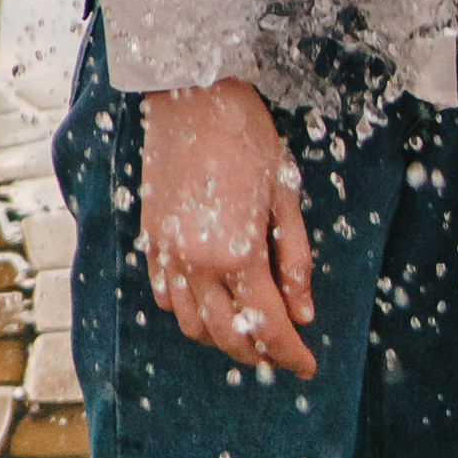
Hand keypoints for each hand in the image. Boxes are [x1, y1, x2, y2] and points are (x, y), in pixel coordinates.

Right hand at [138, 81, 314, 378]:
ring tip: (248, 331)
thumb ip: (294, 259)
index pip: (268, 327)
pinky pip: (165, 297)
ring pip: (192, 325)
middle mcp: (196, 264)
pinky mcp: (150, 239)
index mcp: (237, 254)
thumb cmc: (247, 134)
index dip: (290, 354)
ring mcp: (168, 254)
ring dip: (222, 338)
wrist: (191, 91)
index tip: (307, 366)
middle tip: (282, 354)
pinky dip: (188, 312)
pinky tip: (208, 301)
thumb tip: (303, 312)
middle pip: (228, 337)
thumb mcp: (285, 193)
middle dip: (258, 353)